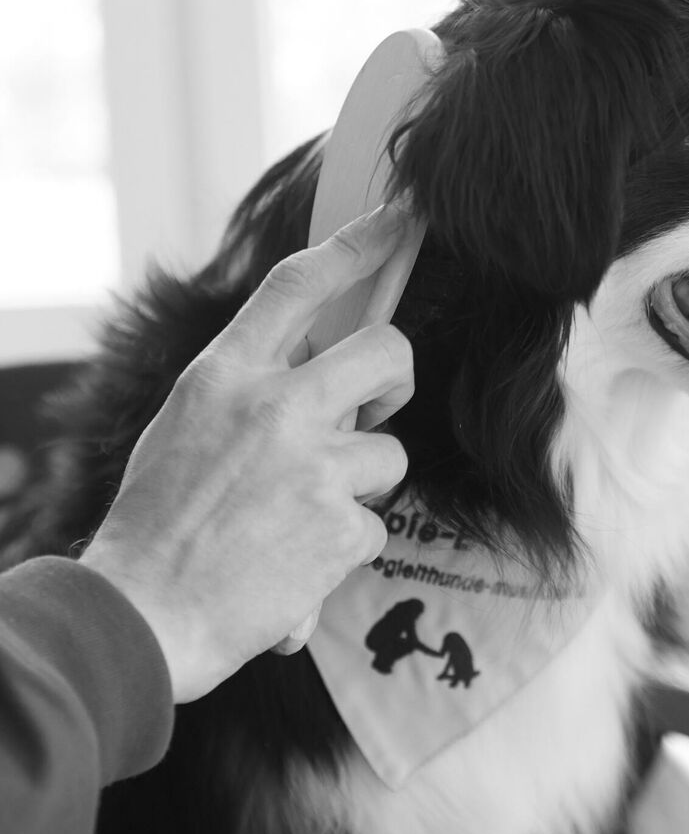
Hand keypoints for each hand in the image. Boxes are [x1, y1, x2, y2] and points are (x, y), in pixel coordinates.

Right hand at [81, 208, 413, 701]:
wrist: (144, 613)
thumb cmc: (159, 522)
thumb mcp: (188, 425)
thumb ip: (250, 390)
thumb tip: (315, 372)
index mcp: (226, 375)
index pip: (301, 285)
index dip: (359, 246)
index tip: (400, 220)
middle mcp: (276, 407)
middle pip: (386, 352)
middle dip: (395, 376)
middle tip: (379, 403)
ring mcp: (315, 466)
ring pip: (388, 452)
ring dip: (359, 485)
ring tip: (298, 518)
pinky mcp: (342, 527)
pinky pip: (375, 524)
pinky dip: (343, 548)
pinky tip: (297, 563)